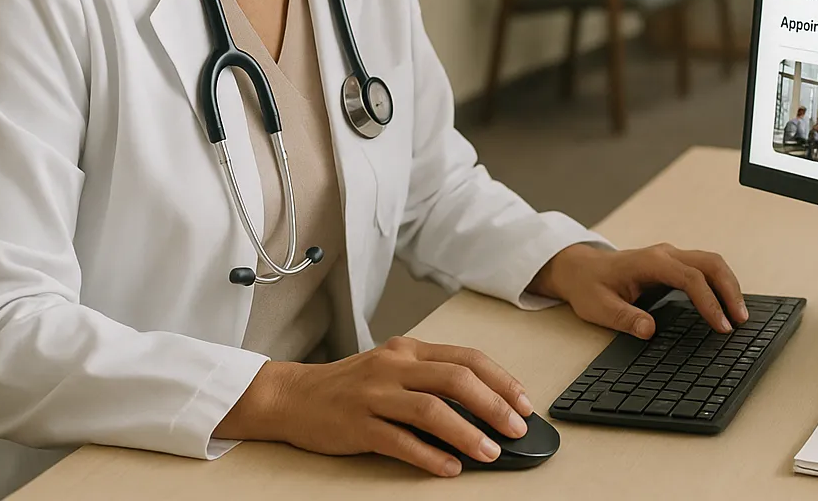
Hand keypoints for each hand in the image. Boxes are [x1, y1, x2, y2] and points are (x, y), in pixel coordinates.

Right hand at [216, 337, 533, 476]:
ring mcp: (374, 394)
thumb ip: (431, 379)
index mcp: (409, 350)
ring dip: (466, 433)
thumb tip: (482, 405)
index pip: (467, 358)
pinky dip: (429, 456)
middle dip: (493, 405)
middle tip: (516, 428)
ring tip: (490, 453)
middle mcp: (394, 365)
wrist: (293, 395)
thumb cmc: (351, 385)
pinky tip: (449, 468)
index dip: (501, 380)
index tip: (524, 403)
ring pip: (430, 410)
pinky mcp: (357, 424)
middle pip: (455, 379)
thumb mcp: (393, 368)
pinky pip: (399, 441)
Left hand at [529, 243, 750, 337]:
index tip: (720, 325)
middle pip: (710, 264)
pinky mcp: (673, 263)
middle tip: (741, 320)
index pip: (690, 278)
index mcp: (650, 262)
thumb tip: (649, 331)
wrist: (580, 268)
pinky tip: (726, 303)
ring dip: (729, 285)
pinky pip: (705, 268)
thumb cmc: (589, 286)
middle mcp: (665, 254)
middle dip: (730, 290)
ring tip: (740, 315)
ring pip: (712, 263)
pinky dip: (720, 283)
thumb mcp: (600, 307)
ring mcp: (671, 256)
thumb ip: (625, 318)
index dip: (709, 302)